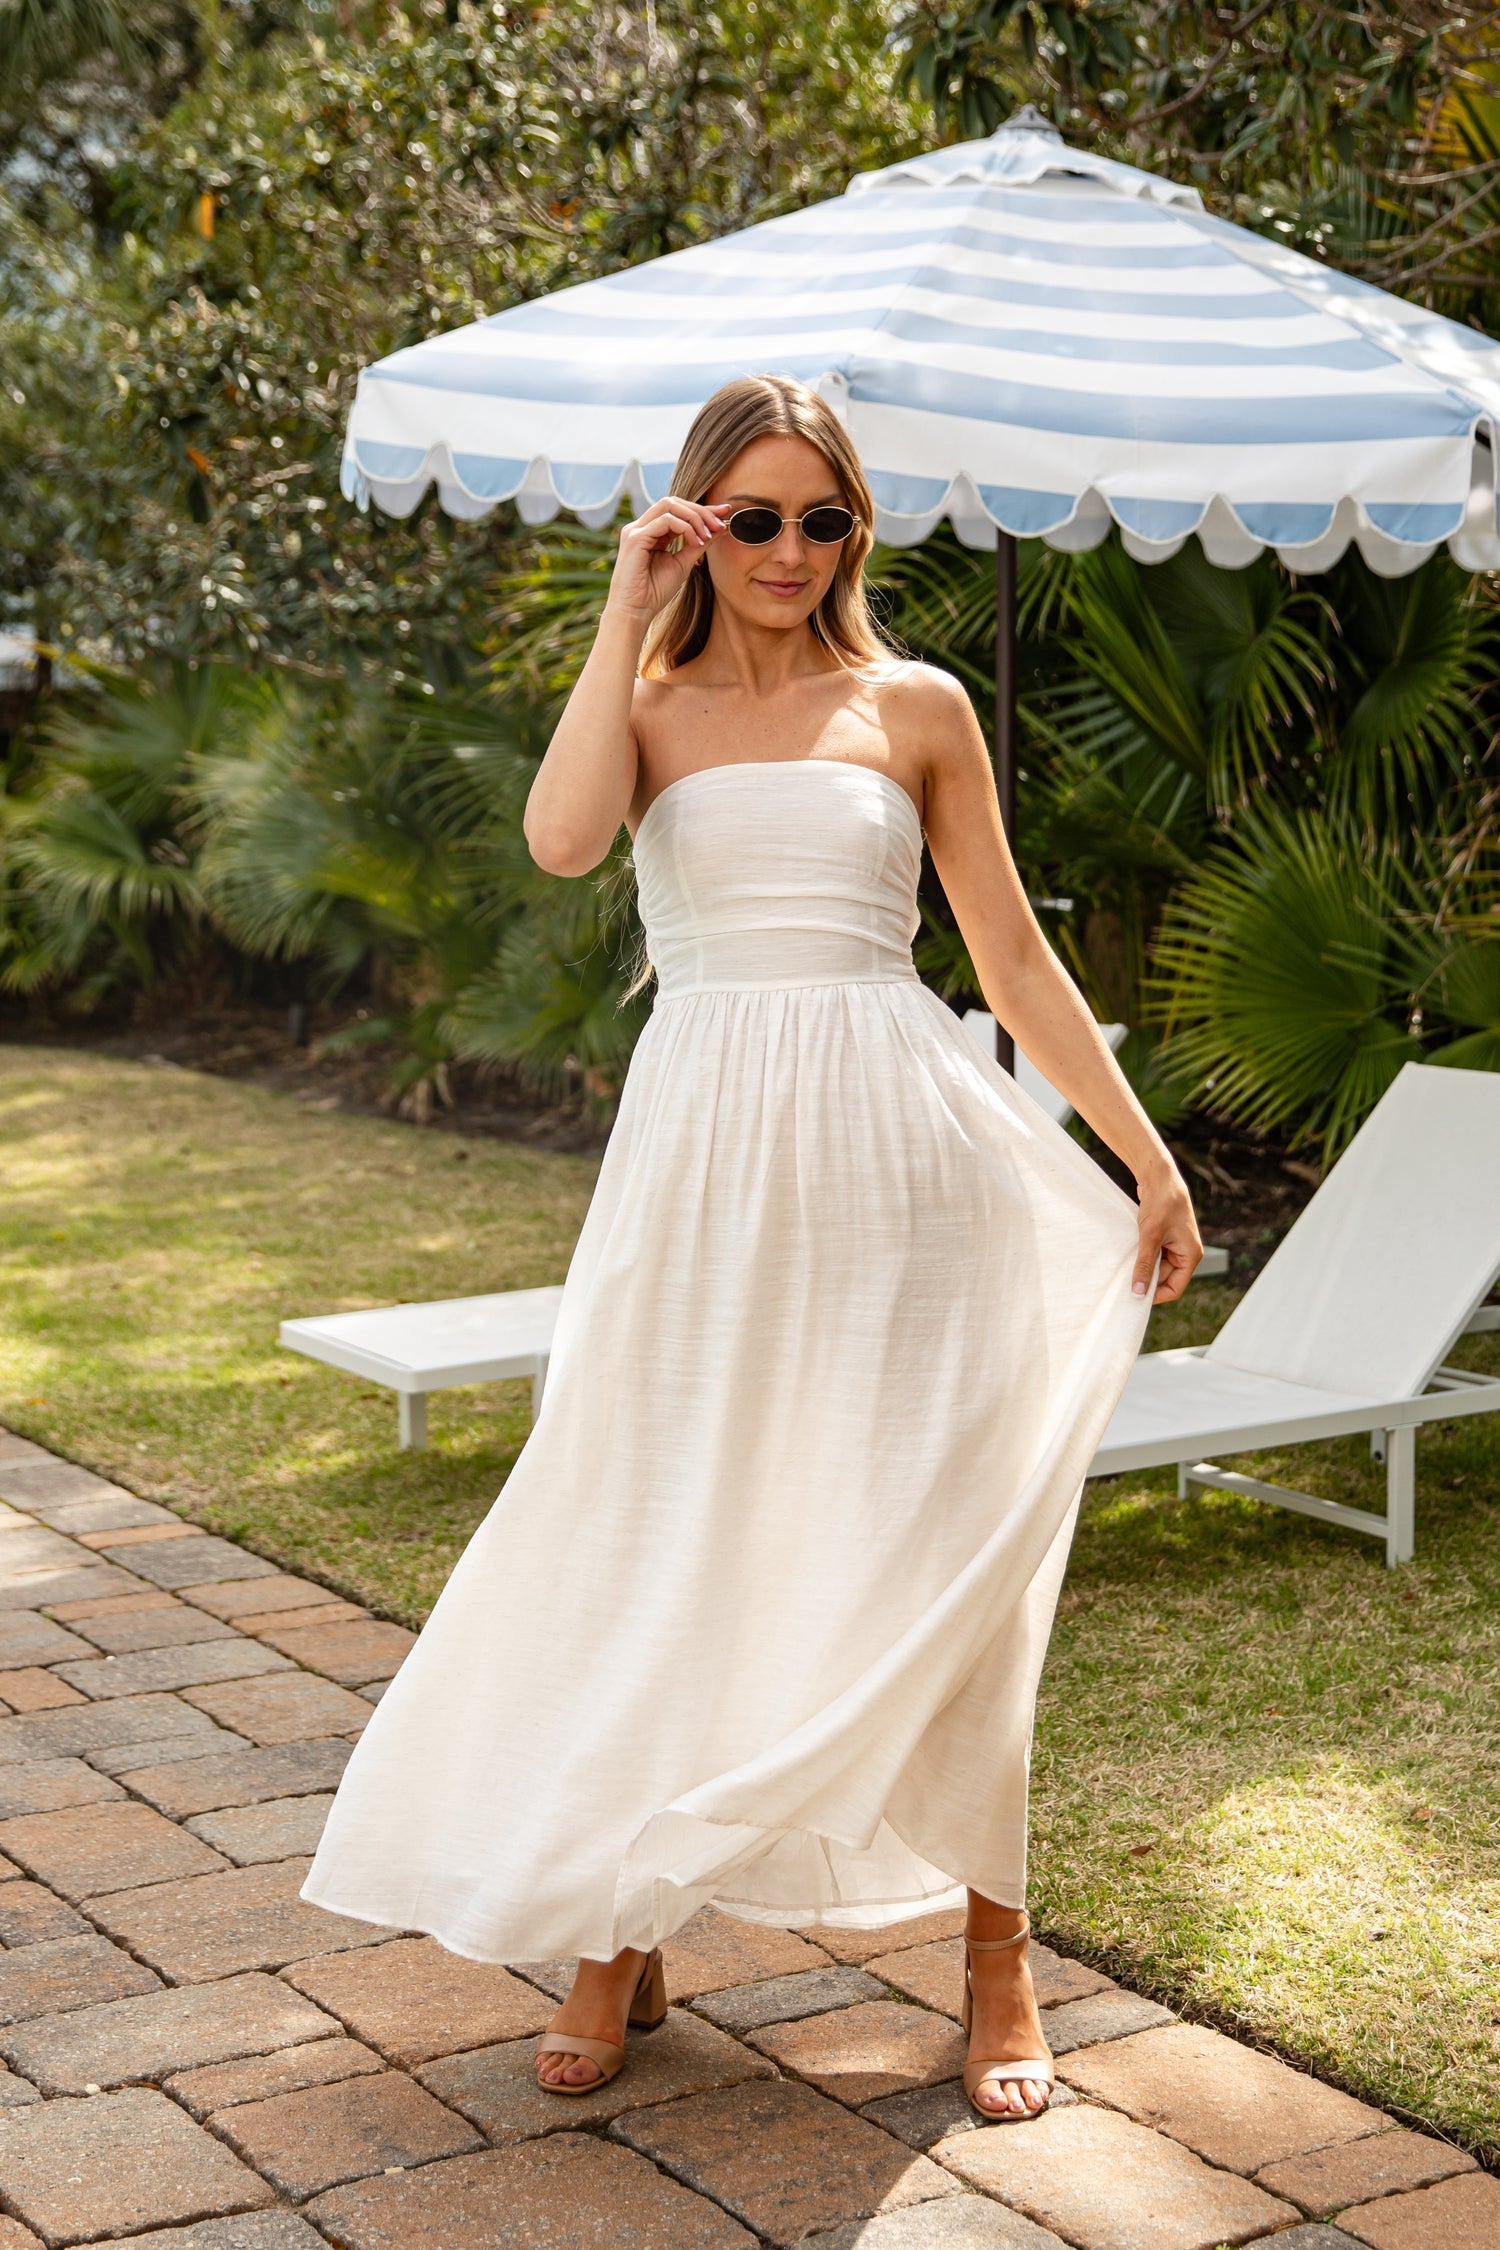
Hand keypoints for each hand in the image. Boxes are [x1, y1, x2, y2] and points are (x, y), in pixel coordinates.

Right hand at [604, 496, 728, 622]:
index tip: (724, 512)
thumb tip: (720, 527)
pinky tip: (694, 542)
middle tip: (718, 524)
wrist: (635, 612)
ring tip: (706, 536)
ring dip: (693, 517)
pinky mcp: (635, 538)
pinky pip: (665, 520)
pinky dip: (684, 528)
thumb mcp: (683, 563)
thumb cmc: (654, 592)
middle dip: (700, 510)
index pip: (677, 510)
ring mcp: (636, 530)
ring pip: (669, 505)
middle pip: (673, 502)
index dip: (701, 509)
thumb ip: (698, 544)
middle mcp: (641, 527)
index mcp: (650, 532)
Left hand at [1132, 1165, 1201, 1305]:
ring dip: (1142, 1266)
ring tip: (1126, 1262)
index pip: (1175, 1288)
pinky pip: (1153, 1255)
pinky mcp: (1164, 1238)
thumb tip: (1138, 1292)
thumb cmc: (1161, 1203)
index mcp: (1190, 1255)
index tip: (1134, 1297)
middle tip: (1124, 1282)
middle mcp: (1186, 1252)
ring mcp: (1175, 1245)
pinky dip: (1142, 1256)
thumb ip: (1144, 1265)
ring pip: (1157, 1267)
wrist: (1159, 1176)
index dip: (1156, 1295)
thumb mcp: (1150, 1237)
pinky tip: (1129, 1252)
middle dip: (1147, 1280)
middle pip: (1165, 1279)